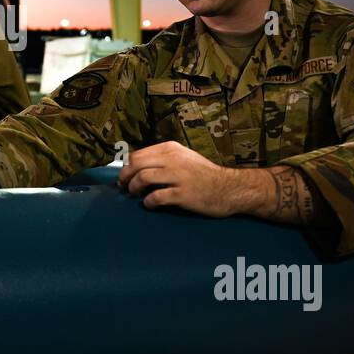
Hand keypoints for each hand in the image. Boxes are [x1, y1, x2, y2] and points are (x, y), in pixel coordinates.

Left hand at [117, 141, 236, 215]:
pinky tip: (150, 204)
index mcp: (171, 148)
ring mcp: (178, 176)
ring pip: (142, 178)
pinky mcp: (182, 194)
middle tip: (124, 187)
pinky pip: (156, 197)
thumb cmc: (205, 174)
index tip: (124, 176)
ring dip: (134, 188)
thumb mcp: (185, 157)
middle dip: (125, 177)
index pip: (138, 154)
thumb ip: (164, 158)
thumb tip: (138, 166)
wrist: (229, 188)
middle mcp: (173, 159)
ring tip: (135, 195)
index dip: (126, 167)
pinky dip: (148, 202)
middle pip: (136, 164)